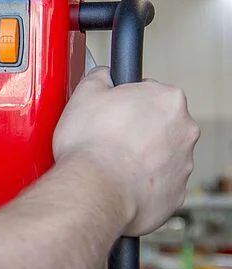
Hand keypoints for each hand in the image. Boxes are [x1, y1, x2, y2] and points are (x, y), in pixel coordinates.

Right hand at [53, 67, 199, 236]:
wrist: (95, 190)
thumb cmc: (91, 145)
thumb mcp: (84, 93)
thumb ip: (100, 76)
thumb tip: (104, 75)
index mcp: (167, 99)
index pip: (149, 92)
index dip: (125, 101)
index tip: (111, 112)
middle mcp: (184, 130)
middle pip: (159, 123)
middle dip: (137, 128)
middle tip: (107, 137)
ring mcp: (183, 164)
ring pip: (160, 154)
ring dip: (140, 156)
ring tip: (110, 162)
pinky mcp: (176, 193)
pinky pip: (157, 182)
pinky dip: (141, 181)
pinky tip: (118, 180)